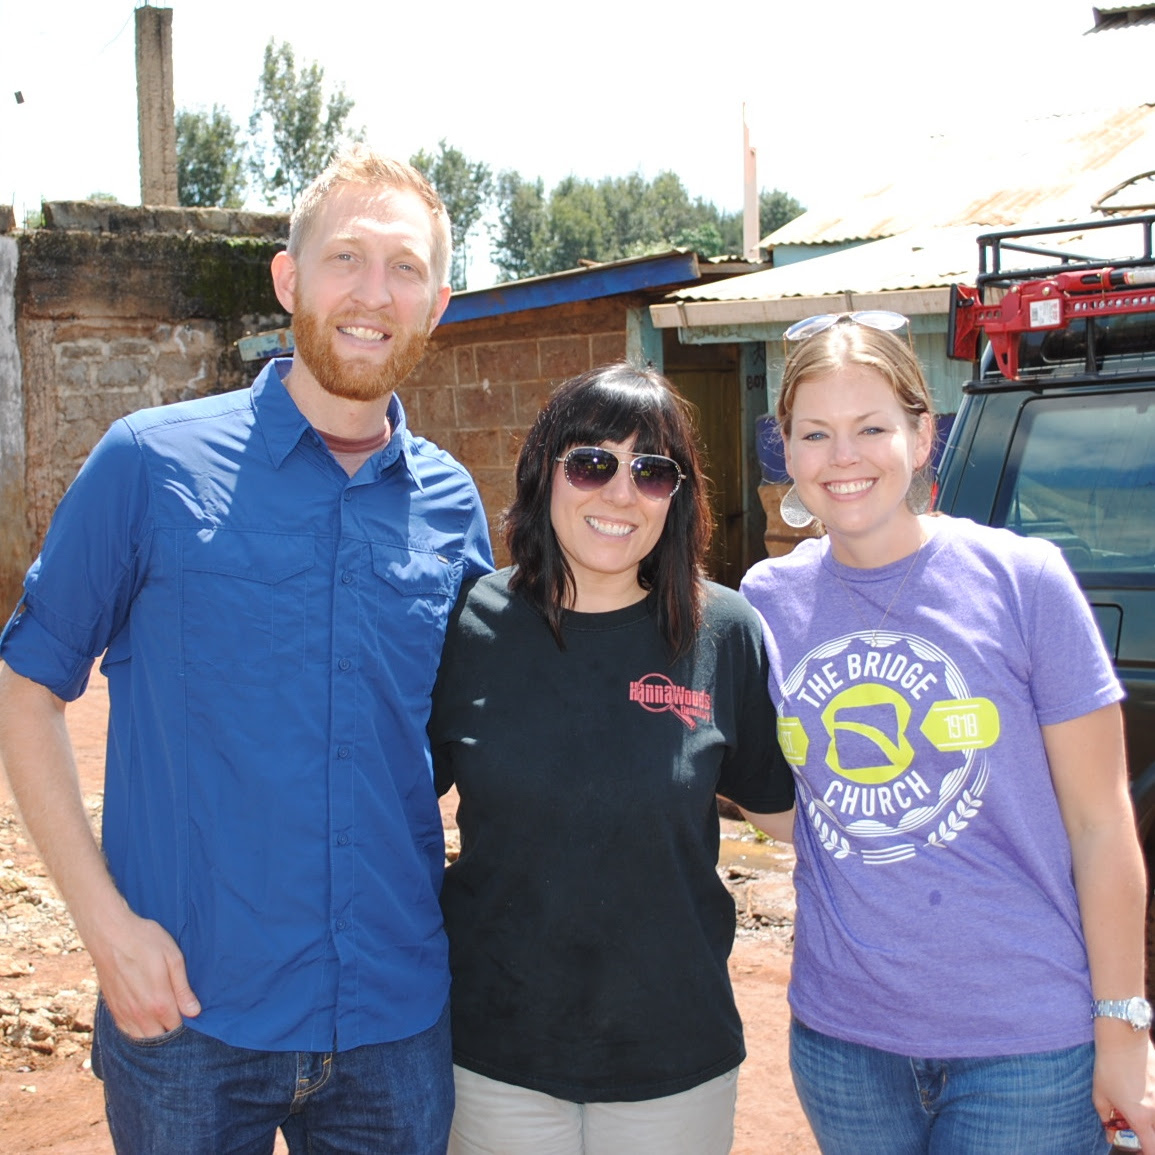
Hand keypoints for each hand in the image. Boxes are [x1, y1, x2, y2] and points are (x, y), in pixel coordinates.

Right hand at [86, 909, 200, 1037]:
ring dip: (153, 1032)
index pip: (176, 1026)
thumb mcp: (173, 958)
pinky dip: (137, 1030)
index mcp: (159, 1001)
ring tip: (161, 1017)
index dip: (185, 1020)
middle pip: (159, 1037)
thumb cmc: (145, 941)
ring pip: (141, 1038)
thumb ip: (183, 989)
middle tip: (176, 1012)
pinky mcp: (112, 1009)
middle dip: (169, 1030)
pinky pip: (126, 1031)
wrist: (110, 934)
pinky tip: (144, 1018)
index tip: (188, 1010)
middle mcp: (140, 1013)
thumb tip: (194, 1012)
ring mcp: (124, 1013)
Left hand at [1094, 1034, 1154, 1152]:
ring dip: (1147, 1115)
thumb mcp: (1100, 1094)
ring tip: (1131, 1099)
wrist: (1123, 1039)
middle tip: (1130, 1122)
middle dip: (1146, 1134)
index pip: (1151, 1149)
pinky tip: (1137, 1087)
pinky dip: (1150, 1100)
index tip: (1140, 1150)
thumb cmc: (1109, 1066)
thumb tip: (1109, 1134)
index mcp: (1140, 1118)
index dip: (1146, 1153)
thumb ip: (1106, 1118)